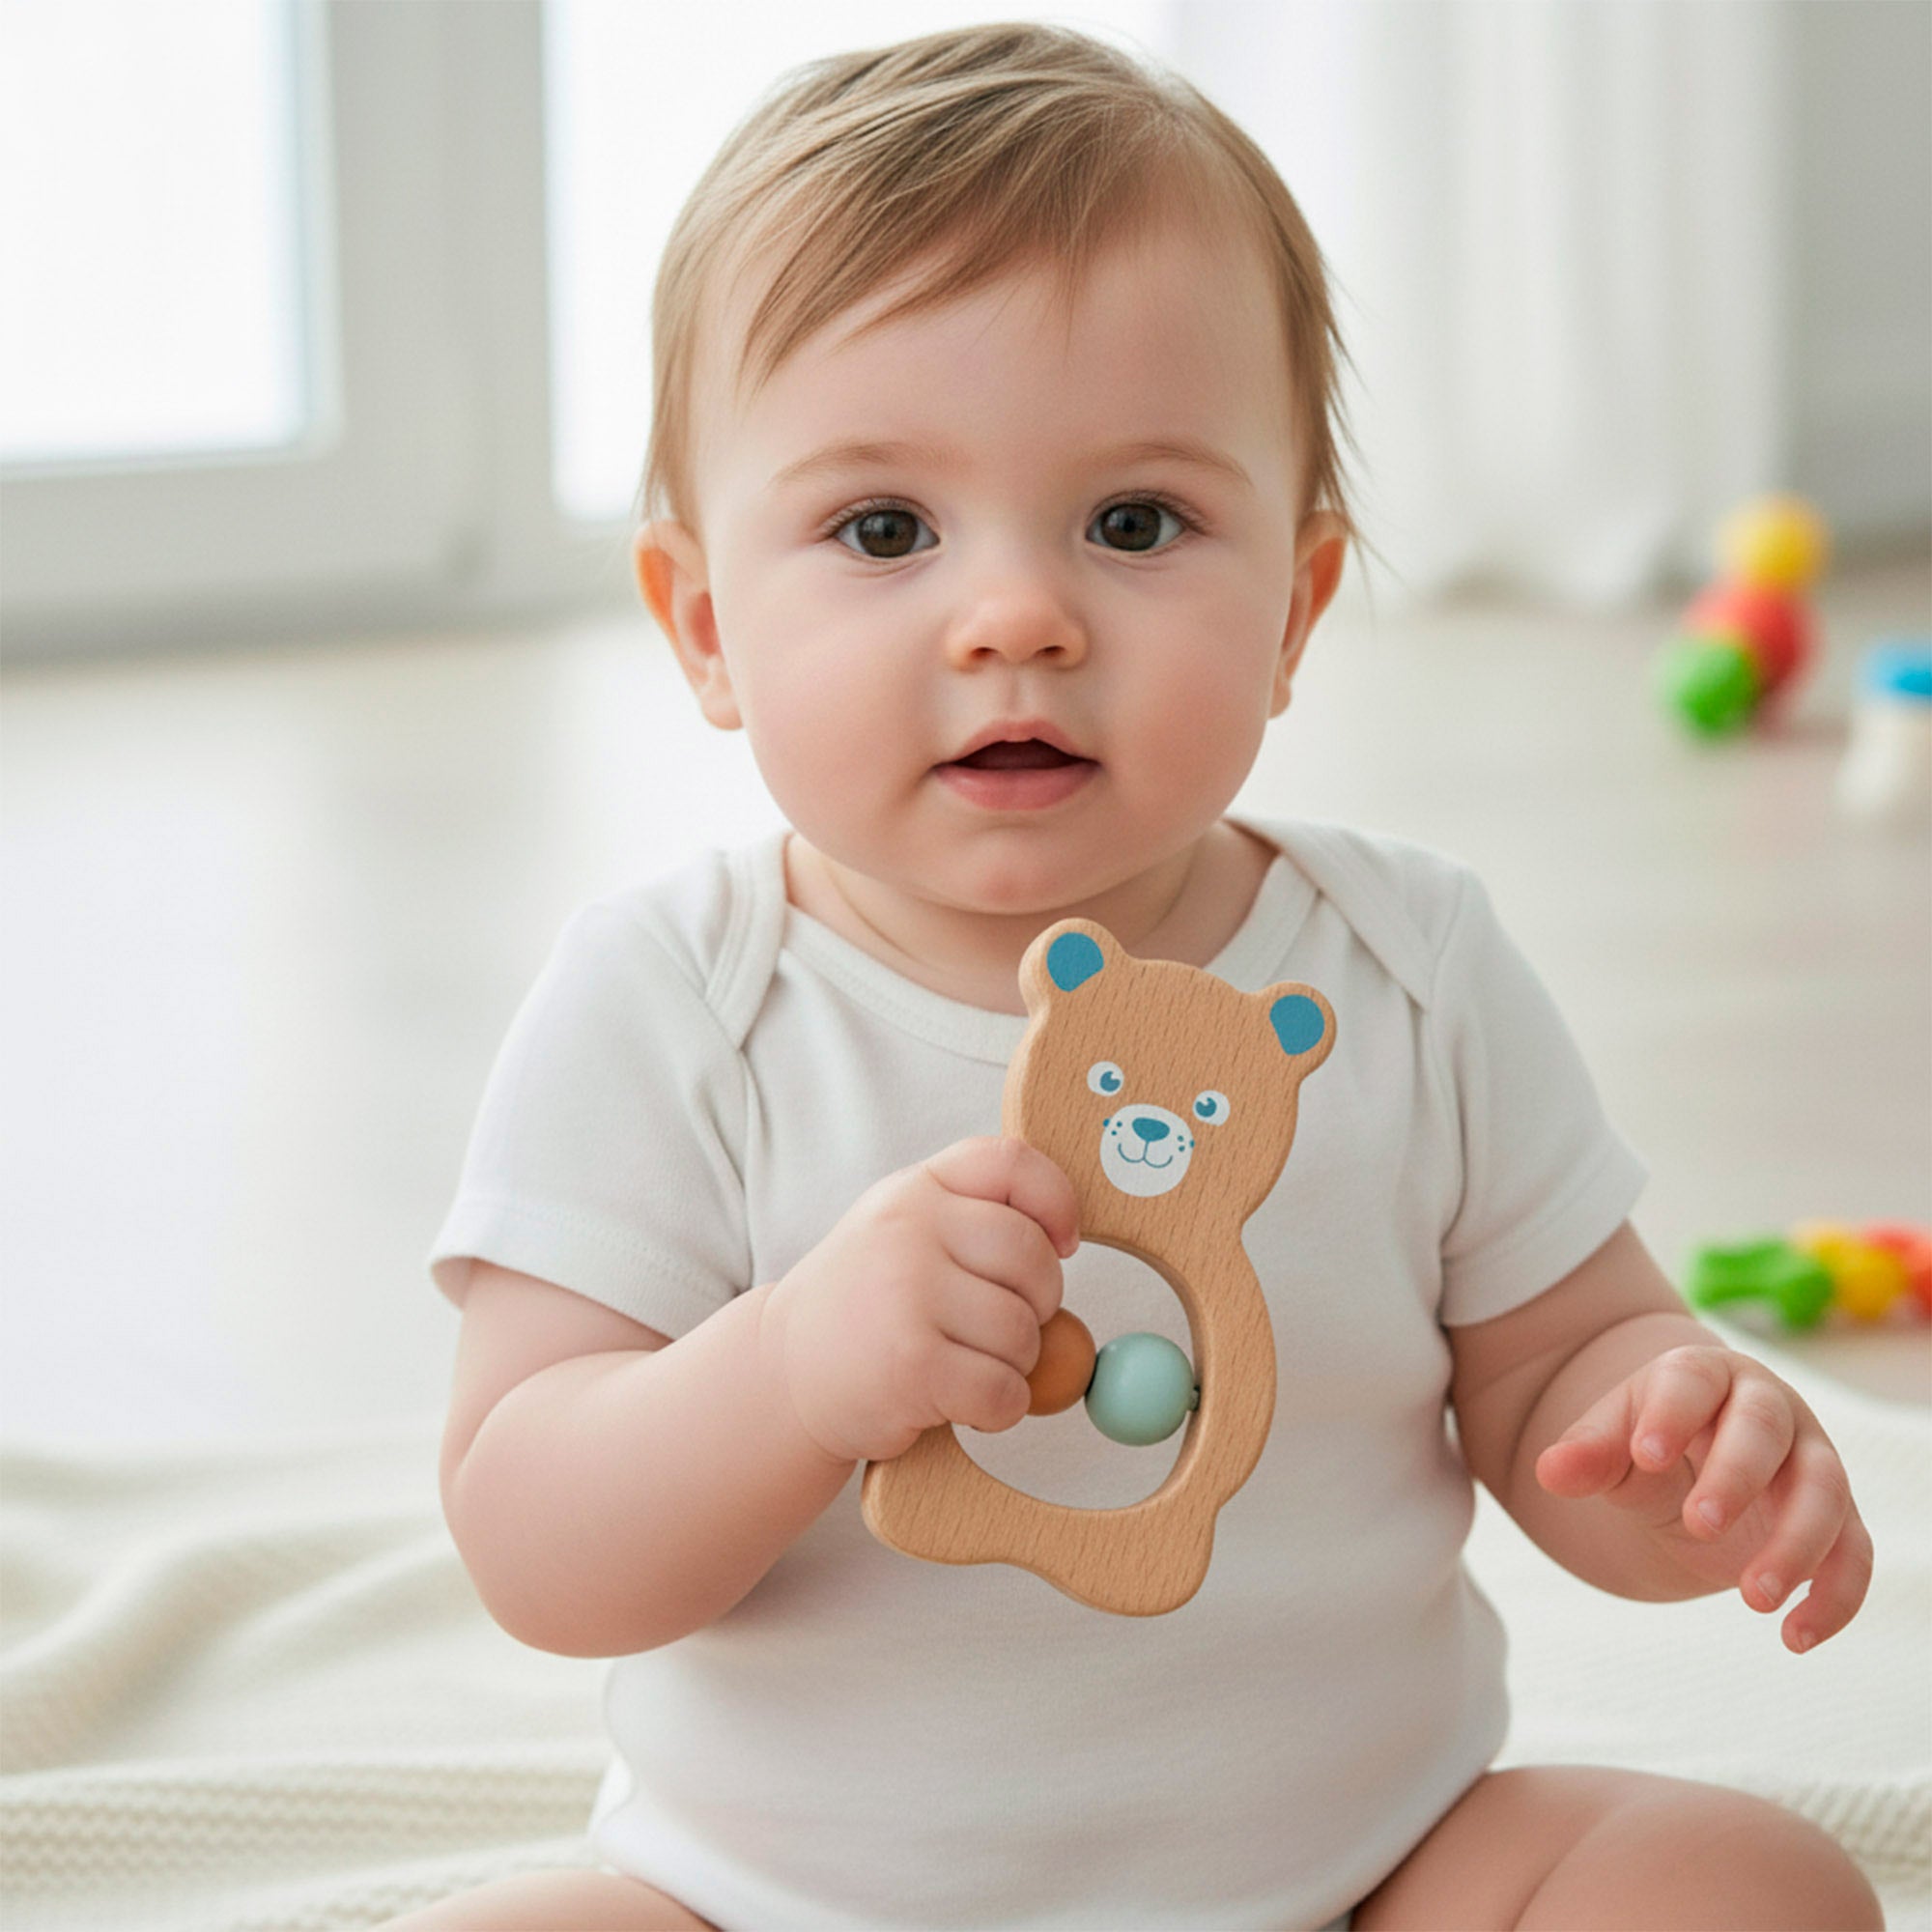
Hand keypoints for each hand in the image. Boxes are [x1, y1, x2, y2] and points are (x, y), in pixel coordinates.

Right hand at [763, 1136, 1077, 1464]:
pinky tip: (958, 1403)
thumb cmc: (864, 1305)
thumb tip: (1069, 1245)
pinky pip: (1003, 1391)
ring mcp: (908, 1294)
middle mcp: (909, 1229)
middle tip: (1001, 1328)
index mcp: (916, 1190)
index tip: (1064, 1243)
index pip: (1013, 1163)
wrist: (782, 1373)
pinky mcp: (912, 1365)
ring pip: (1024, 1333)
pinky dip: (998, 1410)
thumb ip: (976, 1218)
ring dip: (1014, 1365)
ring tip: (964, 1366)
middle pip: (1033, 1259)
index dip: (1058, 1202)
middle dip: (1039, 1304)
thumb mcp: (902, 1231)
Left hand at [1534, 1343, 1872, 1651]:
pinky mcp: (1838, 1516)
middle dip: (1735, 1476)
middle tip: (1697, 1526)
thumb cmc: (1648, 1444)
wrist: (1694, 1468)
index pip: (1691, 1381)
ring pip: (1823, 1492)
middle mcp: (1767, 1407)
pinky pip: (1852, 1553)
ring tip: (1752, 1600)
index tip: (1643, 1456)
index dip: (1671, 1414)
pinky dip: (1835, 1596)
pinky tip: (1796, 1637)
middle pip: (1764, 1429)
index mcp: (1702, 1375)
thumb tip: (1550, 1472)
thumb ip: (1587, 1454)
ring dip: (1795, 1546)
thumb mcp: (1613, 1444)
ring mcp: (1811, 1459)